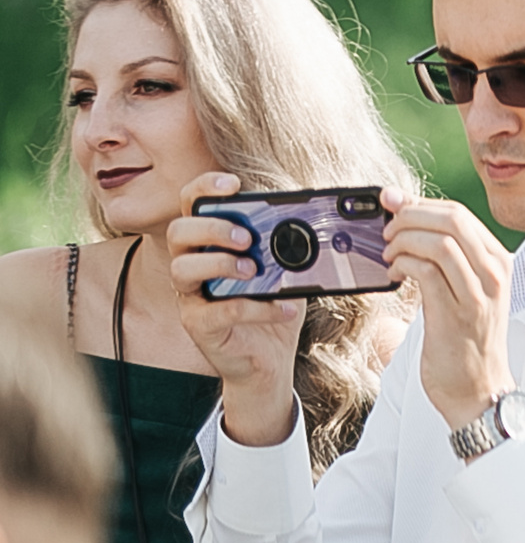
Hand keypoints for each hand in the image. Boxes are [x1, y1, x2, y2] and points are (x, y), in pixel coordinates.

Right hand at [169, 172, 304, 448]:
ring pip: (183, 269)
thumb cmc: (276, 304)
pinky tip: (285, 307)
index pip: (190, 204)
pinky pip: (216, 311)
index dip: (204, 188)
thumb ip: (296, 243)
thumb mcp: (291, 268)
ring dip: (220, 263)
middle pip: (179, 231)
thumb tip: (326, 217)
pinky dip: (255, 307)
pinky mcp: (200, 326)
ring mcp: (191, 296)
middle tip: (245, 236)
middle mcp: (192, 264)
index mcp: (211, 241)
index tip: (233, 184)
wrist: (272, 358)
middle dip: (211, 227)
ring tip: (253, 269)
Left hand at [381, 189, 515, 432]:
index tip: (391, 204)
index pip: (459, 214)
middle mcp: (493, 273)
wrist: (478, 389)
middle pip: (451, 220)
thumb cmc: (464, 340)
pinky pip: (427, 273)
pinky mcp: (455, 315)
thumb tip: (407, 220)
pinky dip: (404, 265)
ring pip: (439, 242)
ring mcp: (477, 294)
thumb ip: (444, 258)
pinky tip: (394, 274)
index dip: (419, 204)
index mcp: (496, 261)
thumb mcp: (464, 290)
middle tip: (387, 230)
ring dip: (404, 241)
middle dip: (409, 217)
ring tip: (389, 255)